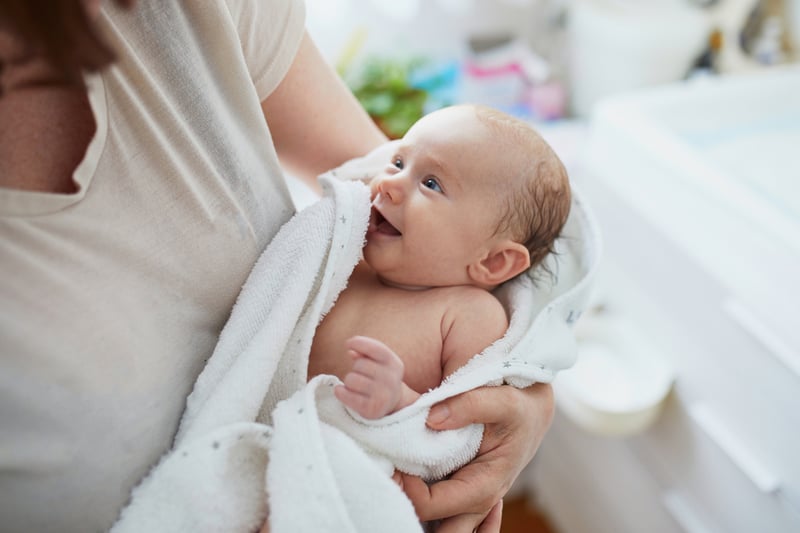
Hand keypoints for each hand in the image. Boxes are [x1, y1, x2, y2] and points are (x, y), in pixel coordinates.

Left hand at [334, 336, 404, 418]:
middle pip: (359, 365)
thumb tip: (350, 348)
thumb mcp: (379, 362)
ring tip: (358, 386)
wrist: (393, 404)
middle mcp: (391, 379)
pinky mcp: (371, 409)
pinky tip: (346, 392)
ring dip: (349, 382)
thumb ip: (366, 353)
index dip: (358, 343)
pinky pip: (345, 394)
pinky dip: (340, 392)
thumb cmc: (381, 377)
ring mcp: (382, 396)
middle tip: (362, 375)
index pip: (375, 348)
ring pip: (351, 379)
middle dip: (355, 368)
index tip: (348, 344)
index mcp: (394, 364)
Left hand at [399, 383, 553, 531]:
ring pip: (441, 530)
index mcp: (483, 486)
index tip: (395, 461)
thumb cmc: (519, 408)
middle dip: (410, 513)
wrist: (531, 410)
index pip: (430, 506)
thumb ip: (469, 405)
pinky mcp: (463, 493)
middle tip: (392, 479)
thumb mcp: (502, 400)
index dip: (406, 487)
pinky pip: (444, 519)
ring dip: (418, 514)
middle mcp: (477, 503)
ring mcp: (470, 503)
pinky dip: (427, 513)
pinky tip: (415, 492)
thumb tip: (432, 418)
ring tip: (399, 486)